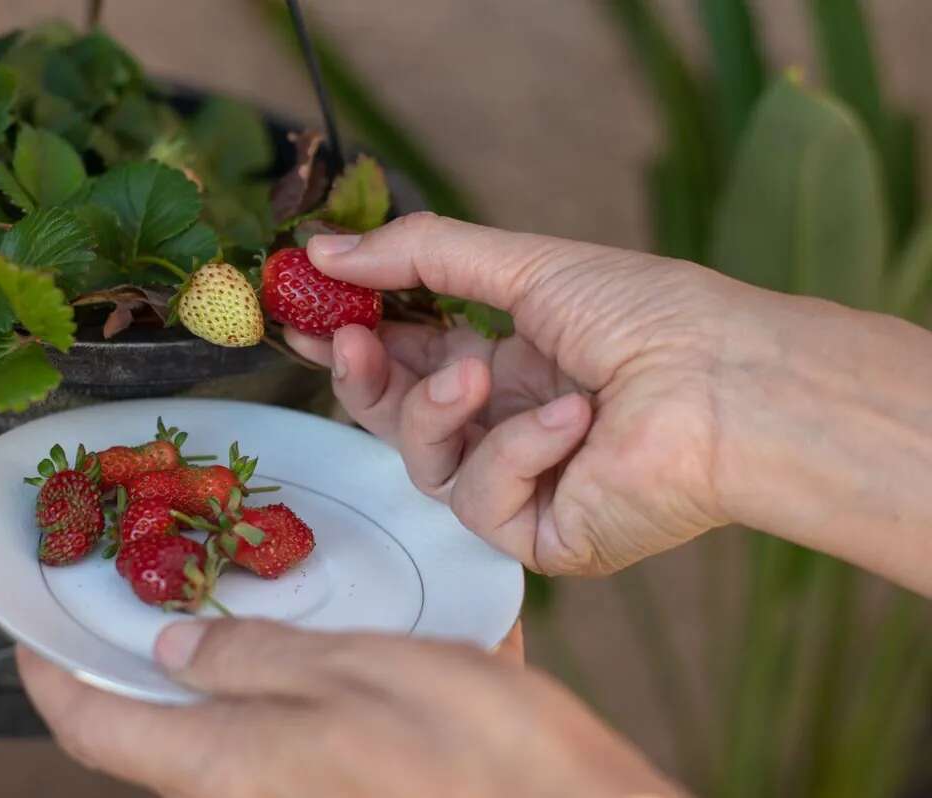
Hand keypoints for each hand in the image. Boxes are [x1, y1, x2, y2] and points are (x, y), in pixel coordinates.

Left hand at [17, 620, 683, 797]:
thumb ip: (259, 661)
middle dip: (127, 660)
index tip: (27, 624)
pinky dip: (284, 673)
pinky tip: (321, 623)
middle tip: (122, 584)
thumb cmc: (475, 758)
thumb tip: (172, 647)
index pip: (98, 726)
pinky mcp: (354, 779)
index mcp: (233, 763)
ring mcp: (304, 786)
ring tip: (212, 587)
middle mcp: (254, 788)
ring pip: (224, 722)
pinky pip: (294, 723)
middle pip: (155, 729)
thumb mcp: (360, 676)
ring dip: (207, 658)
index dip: (50, 674)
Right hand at [288, 212, 738, 575]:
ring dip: (438, 411)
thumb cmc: (648, 316)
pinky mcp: (544, 539)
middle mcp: (511, 429)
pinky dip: (517, 452)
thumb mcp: (525, 267)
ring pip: (426, 465)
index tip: (300, 312)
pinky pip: (482, 502)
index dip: (354, 340)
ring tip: (479, 369)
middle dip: (364, 380)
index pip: (408, 361)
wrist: (730, 382)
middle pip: (400, 420)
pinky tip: (572, 422)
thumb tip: (325, 248)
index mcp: (512, 368)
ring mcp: (527, 488)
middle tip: (342, 339)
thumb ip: (422, 257)